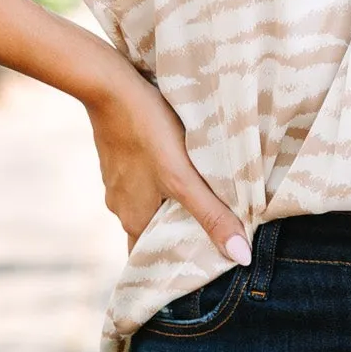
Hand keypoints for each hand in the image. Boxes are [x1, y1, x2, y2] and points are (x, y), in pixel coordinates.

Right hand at [80, 65, 249, 268]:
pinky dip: (160, 181)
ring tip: (201, 196)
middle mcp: (120, 208)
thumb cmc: (147, 132)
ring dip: (171, 205)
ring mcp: (115, 182)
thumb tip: (241, 257)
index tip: (202, 266)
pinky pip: (141, 180)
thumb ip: (212, 216)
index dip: (176, 266)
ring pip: (148, 204)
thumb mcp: (184, 178)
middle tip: (212, 230)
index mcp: (134, 221)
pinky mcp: (117, 158)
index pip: (153, 260)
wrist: (108, 85)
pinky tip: (178, 165)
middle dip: (179, 233)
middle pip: (153, 232)